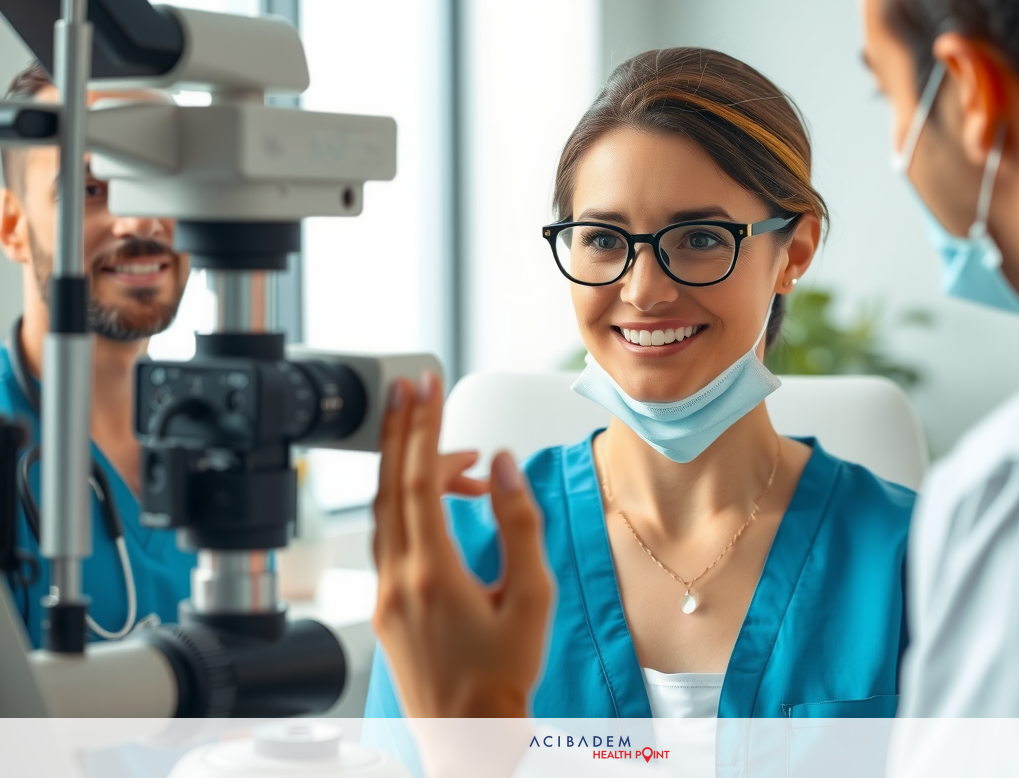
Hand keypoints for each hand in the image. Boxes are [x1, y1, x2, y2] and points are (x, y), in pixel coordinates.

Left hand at [371, 370, 552, 717]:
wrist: (468, 735)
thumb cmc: (504, 676)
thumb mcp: (532, 596)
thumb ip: (518, 523)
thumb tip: (504, 465)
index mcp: (432, 572)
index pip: (419, 478)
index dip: (423, 425)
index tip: (427, 385)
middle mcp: (397, 578)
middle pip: (390, 483)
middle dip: (401, 429)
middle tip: (412, 386)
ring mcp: (384, 593)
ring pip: (385, 510)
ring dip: (407, 468)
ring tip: (454, 452)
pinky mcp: (384, 606)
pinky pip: (389, 537)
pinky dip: (409, 506)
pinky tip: (440, 503)